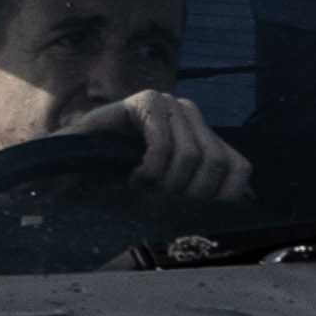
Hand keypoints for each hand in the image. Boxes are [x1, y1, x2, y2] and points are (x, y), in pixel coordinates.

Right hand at [51, 85, 249, 198]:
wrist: (71, 167)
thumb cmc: (121, 186)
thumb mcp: (171, 195)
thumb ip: (204, 196)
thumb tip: (245, 212)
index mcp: (205, 138)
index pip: (239, 170)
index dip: (220, 199)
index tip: (188, 214)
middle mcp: (193, 117)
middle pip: (216, 163)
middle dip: (188, 194)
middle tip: (159, 204)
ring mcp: (171, 105)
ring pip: (194, 155)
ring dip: (167, 184)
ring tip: (144, 191)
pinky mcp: (147, 101)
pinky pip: (165, 144)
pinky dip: (152, 170)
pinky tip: (135, 178)